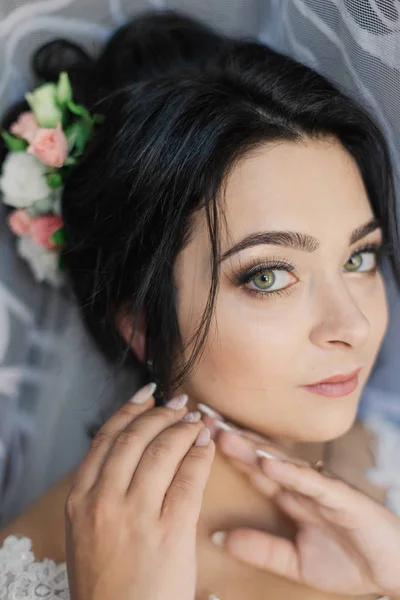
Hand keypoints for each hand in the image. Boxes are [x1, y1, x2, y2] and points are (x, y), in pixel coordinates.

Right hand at [65, 384, 214, 599]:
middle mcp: (103, 501)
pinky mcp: (170, 530)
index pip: (105, 438)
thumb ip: (101, 492)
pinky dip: (200, 455)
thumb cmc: (106, 586)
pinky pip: (188, 478)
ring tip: (196, 422)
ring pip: (163, 451)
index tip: (147, 395)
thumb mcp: (86, 534)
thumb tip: (131, 452)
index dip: (130, 410)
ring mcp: (136, 515)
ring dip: (183, 429)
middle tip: (178, 404)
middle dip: (161, 414)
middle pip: (135, 438)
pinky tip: (206, 446)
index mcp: (80, 500)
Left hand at [199, 405, 399, 597]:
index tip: (198, 437)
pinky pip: (312, 483)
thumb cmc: (348, 562)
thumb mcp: (294, 562)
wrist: (395, 571)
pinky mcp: (341, 498)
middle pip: (260, 457)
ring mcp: (320, 488)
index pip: (252, 470)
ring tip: (226, 434)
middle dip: (232, 439)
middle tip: (203, 419)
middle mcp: (301, 486)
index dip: (226, 453)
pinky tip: (268, 462)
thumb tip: (218, 539)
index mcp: (289, 497)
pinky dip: (290, 471)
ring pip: (282, 462)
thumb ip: (260, 549)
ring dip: (253, 448)